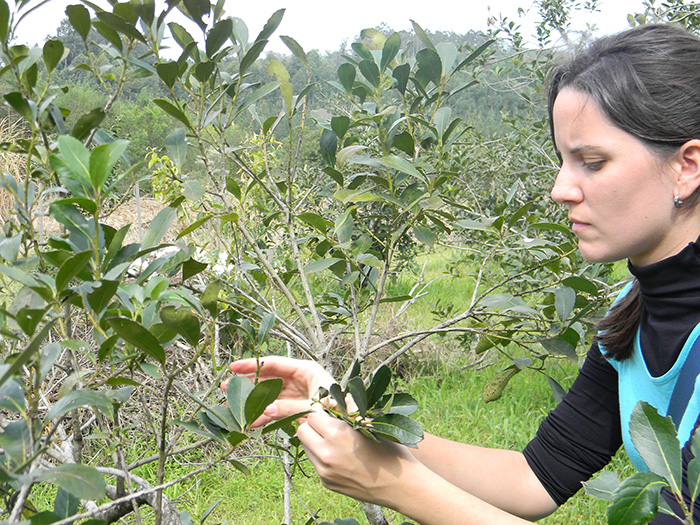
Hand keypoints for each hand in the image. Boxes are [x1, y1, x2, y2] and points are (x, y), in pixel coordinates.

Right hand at [222, 356, 334, 426]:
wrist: (353, 424)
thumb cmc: (339, 409)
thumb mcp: (313, 406)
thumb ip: (289, 407)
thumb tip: (266, 410)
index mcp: (305, 369)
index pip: (273, 363)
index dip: (252, 365)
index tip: (233, 367)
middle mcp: (299, 378)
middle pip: (268, 377)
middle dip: (248, 383)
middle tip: (227, 387)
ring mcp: (296, 392)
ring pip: (269, 394)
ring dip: (253, 401)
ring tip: (234, 408)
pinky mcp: (296, 406)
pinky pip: (276, 408)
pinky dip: (264, 415)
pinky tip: (253, 422)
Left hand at [297, 411, 420, 505]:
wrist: (400, 486)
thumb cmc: (390, 450)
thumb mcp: (370, 424)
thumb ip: (347, 412)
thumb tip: (330, 401)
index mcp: (337, 434)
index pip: (312, 415)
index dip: (321, 412)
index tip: (330, 412)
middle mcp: (326, 453)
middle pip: (302, 431)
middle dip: (313, 426)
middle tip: (328, 425)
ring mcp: (324, 471)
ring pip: (306, 448)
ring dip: (315, 441)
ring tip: (335, 441)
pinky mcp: (326, 483)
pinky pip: (316, 463)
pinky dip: (323, 457)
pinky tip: (342, 457)